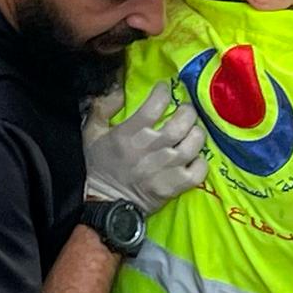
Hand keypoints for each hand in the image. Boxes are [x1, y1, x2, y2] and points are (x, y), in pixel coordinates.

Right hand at [83, 83, 206, 214]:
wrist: (105, 203)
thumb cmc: (99, 166)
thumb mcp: (91, 133)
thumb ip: (103, 108)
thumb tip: (119, 90)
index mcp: (131, 132)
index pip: (157, 103)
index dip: (164, 91)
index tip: (165, 89)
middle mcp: (153, 147)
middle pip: (183, 120)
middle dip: (187, 111)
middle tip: (185, 111)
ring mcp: (167, 167)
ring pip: (195, 142)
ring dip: (197, 133)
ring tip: (193, 131)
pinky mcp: (175, 185)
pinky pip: (199, 170)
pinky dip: (201, 162)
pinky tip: (195, 158)